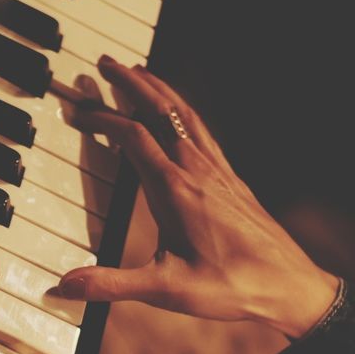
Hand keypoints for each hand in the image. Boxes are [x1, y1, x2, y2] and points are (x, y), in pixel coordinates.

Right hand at [60, 56, 340, 337]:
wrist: (288, 285)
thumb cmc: (233, 286)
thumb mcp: (166, 290)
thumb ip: (112, 284)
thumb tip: (66, 285)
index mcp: (175, 189)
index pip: (132, 136)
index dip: (103, 117)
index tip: (80, 110)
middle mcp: (196, 170)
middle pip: (158, 110)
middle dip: (129, 83)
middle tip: (105, 63)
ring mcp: (217, 170)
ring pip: (182, 113)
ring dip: (157, 88)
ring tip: (138, 72)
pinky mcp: (231, 178)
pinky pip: (201, 130)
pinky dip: (181, 110)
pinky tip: (178, 113)